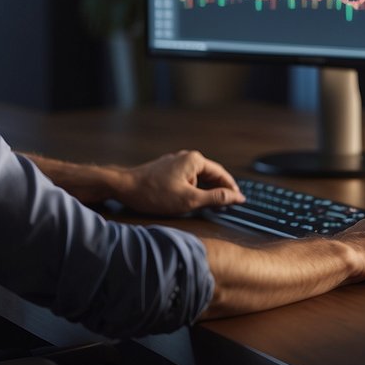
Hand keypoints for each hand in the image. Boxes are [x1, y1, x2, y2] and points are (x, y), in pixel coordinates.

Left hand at [117, 150, 244, 216]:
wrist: (123, 187)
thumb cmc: (153, 193)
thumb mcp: (189, 200)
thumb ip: (215, 198)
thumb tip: (236, 197)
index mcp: (195, 160)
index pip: (222, 174)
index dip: (232, 189)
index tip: (240, 201)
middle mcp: (186, 157)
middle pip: (211, 175)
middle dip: (219, 190)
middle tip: (226, 206)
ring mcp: (175, 163)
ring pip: (198, 178)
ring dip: (205, 191)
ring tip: (210, 207)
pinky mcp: (167, 170)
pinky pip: (187, 179)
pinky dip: (193, 190)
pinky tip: (191, 201)